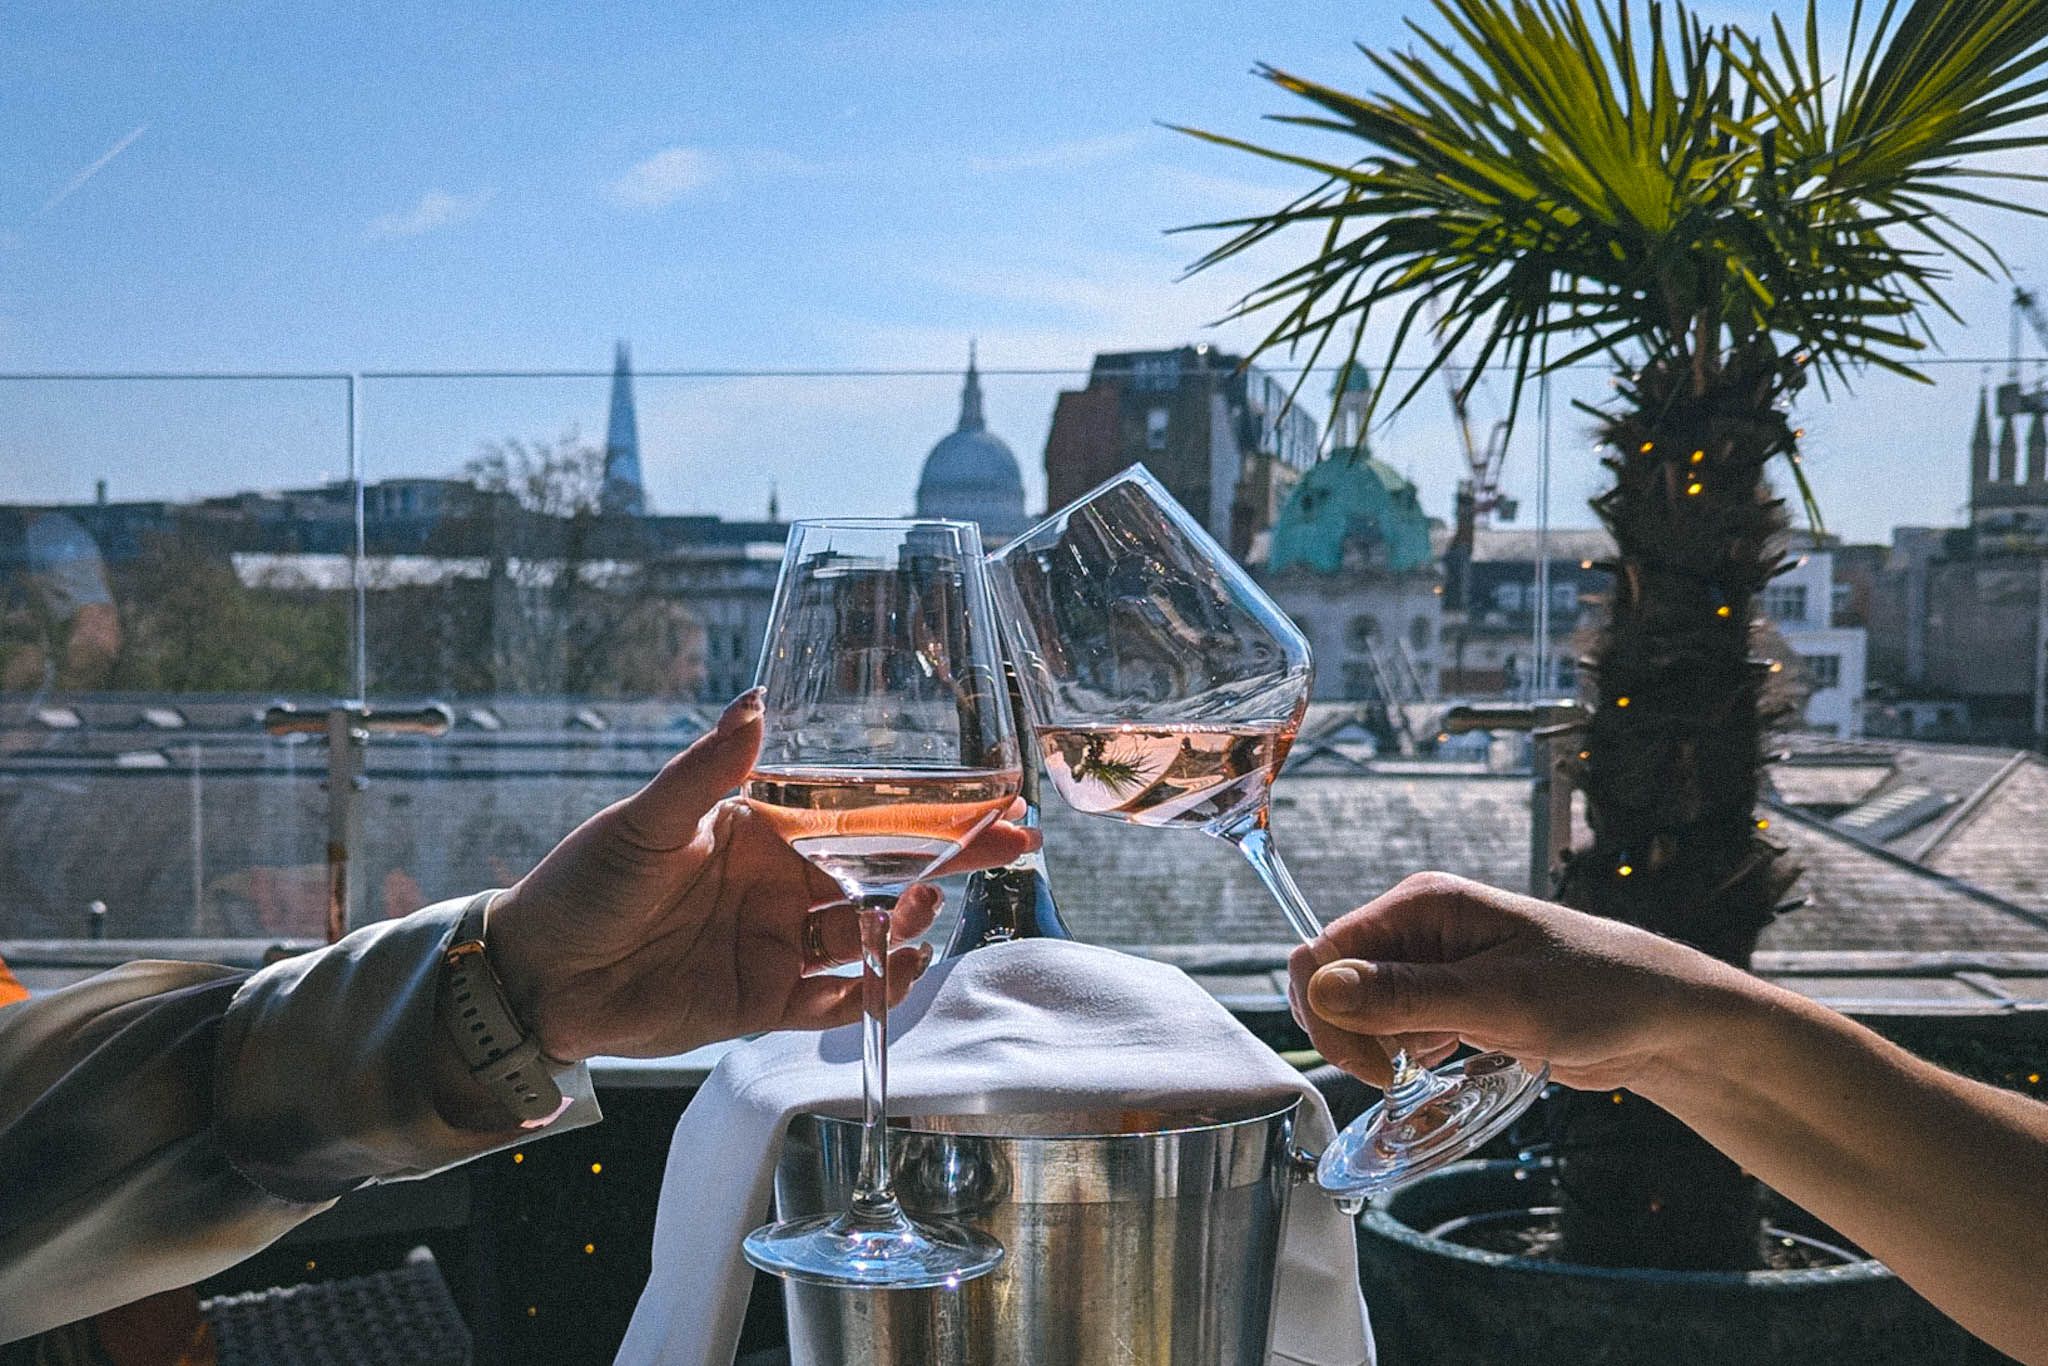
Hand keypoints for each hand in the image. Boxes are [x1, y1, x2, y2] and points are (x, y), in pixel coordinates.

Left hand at [483, 689, 1037, 1062]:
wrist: (536, 975)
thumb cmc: (585, 883)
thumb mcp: (645, 820)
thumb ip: (707, 771)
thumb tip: (755, 704)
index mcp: (763, 832)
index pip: (861, 818)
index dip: (926, 812)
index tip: (989, 799)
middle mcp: (782, 886)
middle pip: (884, 875)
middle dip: (949, 863)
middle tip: (1012, 848)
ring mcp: (777, 947)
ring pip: (868, 935)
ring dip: (908, 924)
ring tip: (925, 912)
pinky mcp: (762, 1004)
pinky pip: (835, 1000)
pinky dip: (874, 989)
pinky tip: (899, 968)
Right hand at [1287, 872, 1755, 1095]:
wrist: (1660, 1019)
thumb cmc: (1597, 990)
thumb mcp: (1500, 999)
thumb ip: (1406, 997)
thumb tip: (1320, 990)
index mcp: (1421, 905)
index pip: (1325, 950)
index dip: (1328, 1010)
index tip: (1371, 1063)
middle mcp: (1418, 930)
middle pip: (1333, 983)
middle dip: (1351, 1035)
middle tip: (1393, 1077)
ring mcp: (1431, 968)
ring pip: (1361, 1013)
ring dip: (1381, 1050)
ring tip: (1436, 1066)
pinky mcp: (1448, 1002)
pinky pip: (1395, 1031)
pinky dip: (1405, 1058)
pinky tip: (1443, 1067)